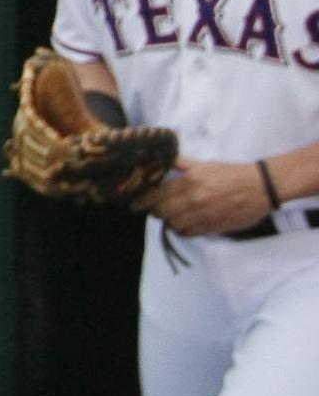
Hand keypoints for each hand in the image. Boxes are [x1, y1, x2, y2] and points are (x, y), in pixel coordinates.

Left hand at [149, 159, 277, 236]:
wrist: (260, 187)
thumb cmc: (230, 174)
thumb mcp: (202, 164)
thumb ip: (178, 164)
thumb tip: (158, 161)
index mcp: (188, 182)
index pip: (155, 195)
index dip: (142, 201)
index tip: (134, 204)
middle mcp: (194, 200)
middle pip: (161, 212)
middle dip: (155, 211)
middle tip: (155, 208)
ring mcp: (204, 216)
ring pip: (173, 225)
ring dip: (169, 222)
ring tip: (171, 216)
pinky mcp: (214, 227)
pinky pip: (189, 234)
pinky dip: (182, 230)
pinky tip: (184, 224)